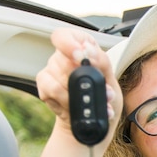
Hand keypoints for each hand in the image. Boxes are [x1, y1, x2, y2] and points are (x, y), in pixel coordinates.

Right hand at [36, 29, 122, 145]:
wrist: (94, 120)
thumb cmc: (104, 95)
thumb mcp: (111, 79)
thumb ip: (102, 62)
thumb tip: (88, 51)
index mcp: (79, 47)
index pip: (63, 35)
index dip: (69, 44)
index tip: (79, 56)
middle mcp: (62, 57)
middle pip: (61, 59)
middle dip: (81, 79)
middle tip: (101, 92)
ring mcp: (51, 72)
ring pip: (57, 78)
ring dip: (78, 95)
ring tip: (93, 104)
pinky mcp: (45, 88)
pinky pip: (51, 91)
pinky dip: (68, 102)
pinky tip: (76, 108)